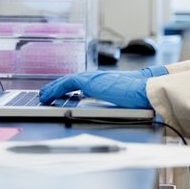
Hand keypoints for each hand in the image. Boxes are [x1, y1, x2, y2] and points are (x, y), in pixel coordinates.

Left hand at [38, 66, 167, 108]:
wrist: (146, 90)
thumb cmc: (140, 97)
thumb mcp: (123, 101)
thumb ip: (112, 103)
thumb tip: (110, 110)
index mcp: (104, 82)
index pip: (81, 84)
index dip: (68, 88)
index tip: (60, 94)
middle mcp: (96, 78)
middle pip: (71, 82)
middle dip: (57, 88)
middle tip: (46, 94)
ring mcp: (92, 78)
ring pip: (66, 82)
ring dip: (53, 89)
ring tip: (43, 96)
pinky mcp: (88, 81)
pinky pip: (66, 84)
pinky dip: (55, 89)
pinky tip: (48, 95)